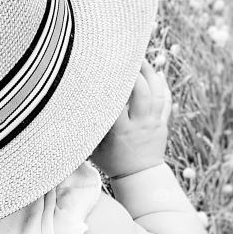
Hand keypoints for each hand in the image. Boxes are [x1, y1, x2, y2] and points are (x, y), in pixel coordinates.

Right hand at [89, 60, 171, 178]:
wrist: (140, 177)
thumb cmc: (111, 161)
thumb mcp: (93, 147)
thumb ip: (86, 128)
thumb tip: (66, 111)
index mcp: (120, 130)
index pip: (118, 101)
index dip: (114, 84)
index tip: (105, 69)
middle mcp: (139, 124)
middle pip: (142, 92)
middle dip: (136, 72)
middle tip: (127, 56)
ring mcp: (153, 122)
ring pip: (156, 93)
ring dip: (150, 74)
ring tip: (141, 59)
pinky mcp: (162, 123)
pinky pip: (166, 101)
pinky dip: (162, 86)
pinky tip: (157, 74)